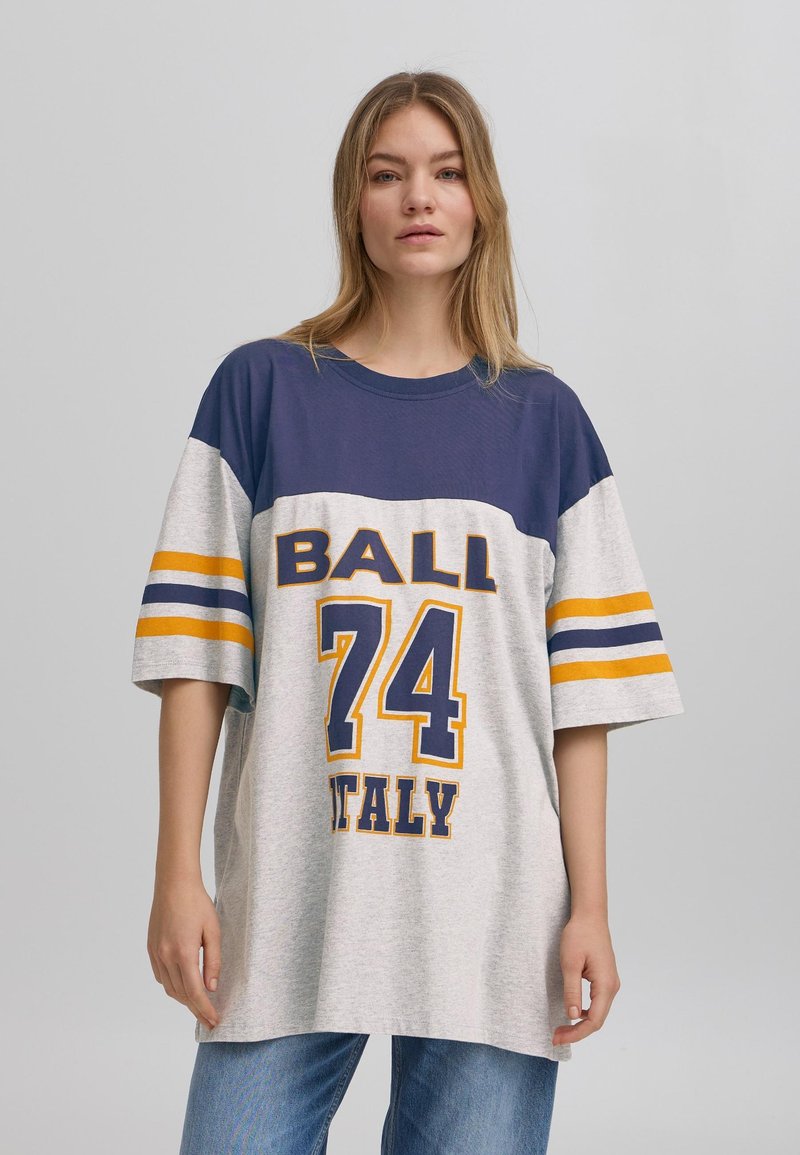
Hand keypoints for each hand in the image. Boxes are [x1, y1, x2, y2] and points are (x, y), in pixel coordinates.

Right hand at [147, 877, 220, 1031]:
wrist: (173, 883)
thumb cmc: (197, 903)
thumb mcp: (213, 930)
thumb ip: (213, 961)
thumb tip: (211, 988)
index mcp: (183, 953)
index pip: (194, 992)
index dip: (205, 1009)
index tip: (214, 1021)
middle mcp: (166, 956)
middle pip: (181, 994)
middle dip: (196, 1009)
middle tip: (210, 1019)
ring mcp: (156, 953)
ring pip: (169, 988)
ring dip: (184, 1000)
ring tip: (199, 1005)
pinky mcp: (151, 949)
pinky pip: (160, 976)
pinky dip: (172, 986)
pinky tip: (183, 986)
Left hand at [552, 911, 620, 1046]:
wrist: (589, 915)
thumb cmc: (579, 935)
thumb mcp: (570, 963)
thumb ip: (572, 991)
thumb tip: (573, 1016)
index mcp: (605, 985)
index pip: (594, 1020)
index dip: (576, 1033)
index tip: (558, 1037)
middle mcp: (612, 986)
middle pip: (597, 1019)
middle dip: (577, 1031)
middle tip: (555, 1036)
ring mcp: (610, 982)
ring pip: (598, 1012)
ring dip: (581, 1023)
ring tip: (561, 1028)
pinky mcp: (604, 978)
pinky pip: (597, 1002)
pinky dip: (585, 1012)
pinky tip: (572, 1012)